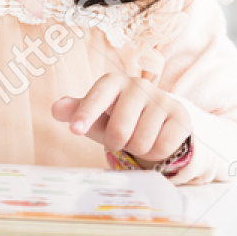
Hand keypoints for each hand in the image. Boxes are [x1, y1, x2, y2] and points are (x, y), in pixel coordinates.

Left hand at [51, 73, 191, 165]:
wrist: (156, 118)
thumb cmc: (117, 116)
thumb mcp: (95, 116)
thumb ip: (74, 112)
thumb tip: (56, 109)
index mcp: (112, 82)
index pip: (97, 97)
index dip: (86, 114)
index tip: (75, 130)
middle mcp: (138, 85)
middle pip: (120, 130)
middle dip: (116, 143)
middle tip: (118, 139)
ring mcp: (162, 98)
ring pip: (142, 142)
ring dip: (137, 149)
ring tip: (137, 137)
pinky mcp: (181, 115)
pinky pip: (163, 147)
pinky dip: (156, 153)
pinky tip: (155, 140)